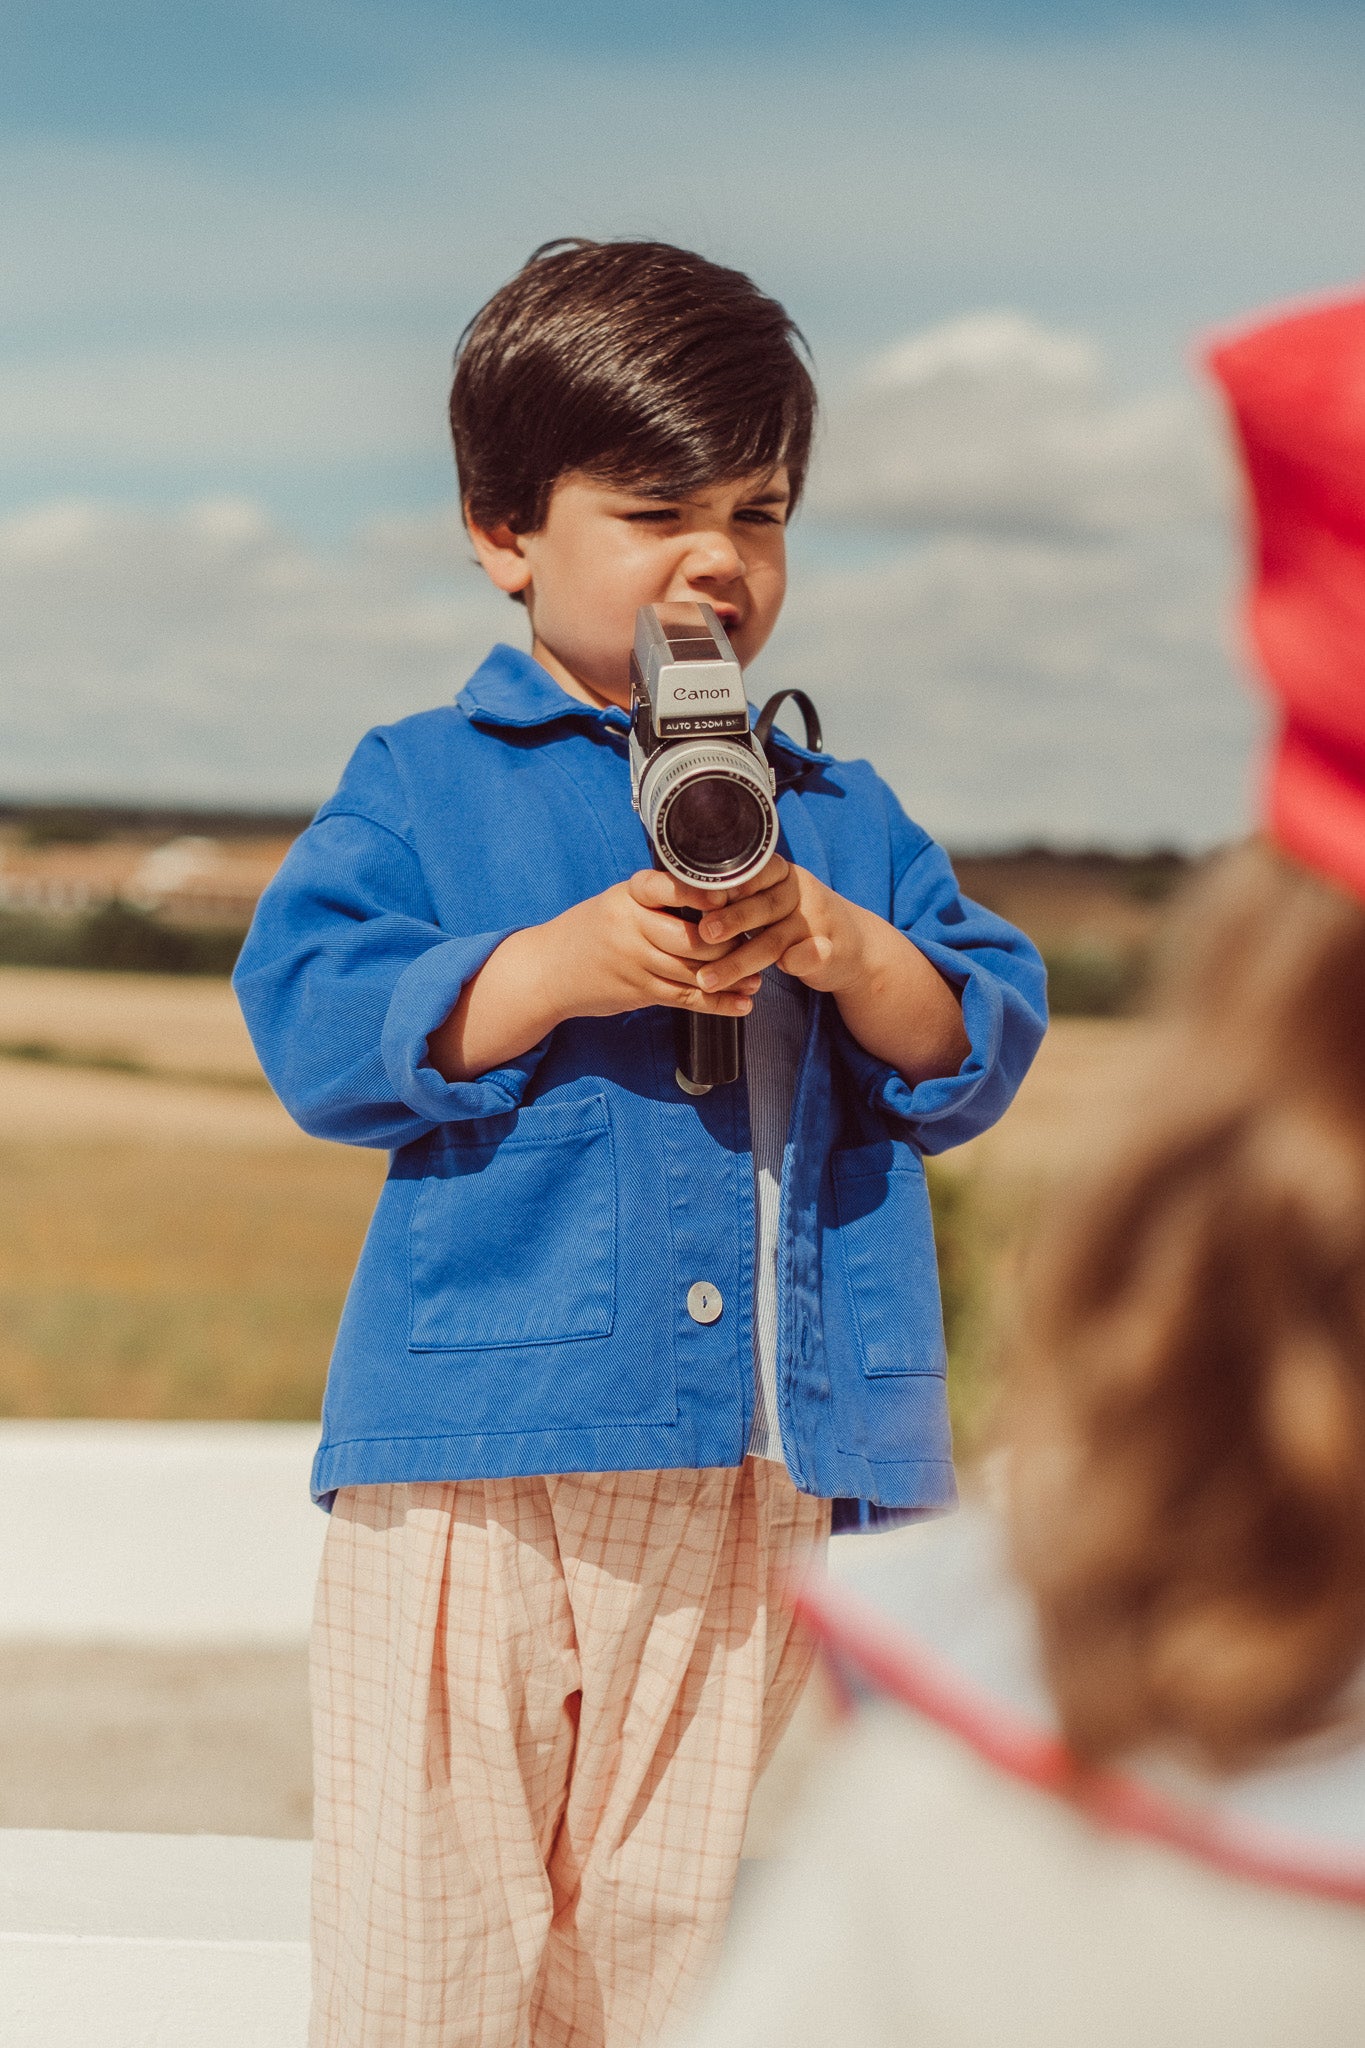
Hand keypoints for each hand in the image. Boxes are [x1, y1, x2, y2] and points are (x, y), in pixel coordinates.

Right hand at [534, 870, 761, 1022]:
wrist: (547, 971)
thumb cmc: (592, 931)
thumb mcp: (617, 903)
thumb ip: (657, 900)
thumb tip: (717, 896)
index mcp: (628, 896)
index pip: (666, 887)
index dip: (700, 892)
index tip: (729, 894)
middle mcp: (631, 926)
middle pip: (690, 937)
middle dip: (728, 943)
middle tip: (758, 943)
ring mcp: (633, 961)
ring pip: (692, 970)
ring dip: (731, 976)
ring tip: (757, 978)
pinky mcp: (638, 991)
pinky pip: (685, 998)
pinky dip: (717, 1003)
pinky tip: (742, 1004)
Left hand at [690, 857, 874, 994]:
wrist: (854, 945)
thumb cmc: (795, 920)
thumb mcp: (767, 901)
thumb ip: (734, 898)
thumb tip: (680, 896)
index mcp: (779, 873)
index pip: (751, 871)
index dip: (725, 885)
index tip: (699, 898)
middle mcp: (798, 891)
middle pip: (762, 905)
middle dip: (731, 920)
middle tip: (703, 934)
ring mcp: (816, 920)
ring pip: (776, 938)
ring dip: (742, 959)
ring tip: (710, 978)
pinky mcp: (830, 949)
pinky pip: (808, 955)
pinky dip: (795, 963)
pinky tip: (773, 976)